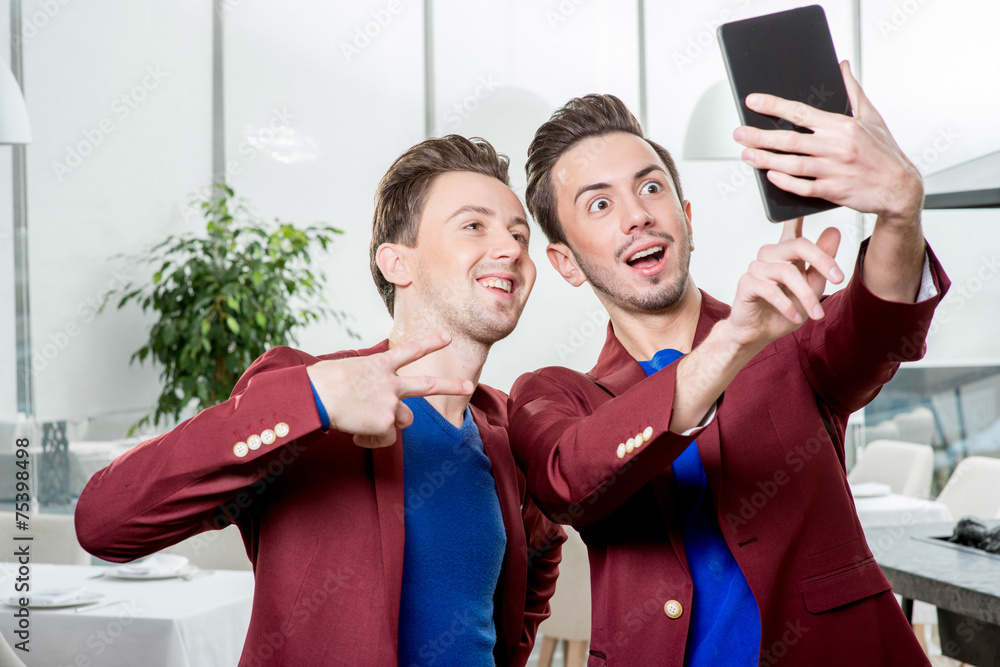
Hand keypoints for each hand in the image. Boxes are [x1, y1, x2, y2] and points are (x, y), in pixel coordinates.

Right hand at [306, 332, 473, 447]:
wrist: (315, 396)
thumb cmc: (320, 384)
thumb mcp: (345, 371)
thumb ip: (364, 380)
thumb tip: (364, 397)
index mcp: (379, 365)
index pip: (410, 351)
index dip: (430, 343)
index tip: (447, 337)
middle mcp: (391, 383)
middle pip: (427, 386)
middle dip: (450, 386)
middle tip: (468, 386)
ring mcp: (391, 403)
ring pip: (403, 420)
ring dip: (388, 424)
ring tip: (364, 423)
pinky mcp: (386, 423)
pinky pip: (385, 438)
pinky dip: (372, 439)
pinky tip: (356, 433)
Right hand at [726, 218, 842, 348]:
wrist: (759, 334)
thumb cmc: (783, 310)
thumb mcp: (812, 287)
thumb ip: (822, 262)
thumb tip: (834, 232)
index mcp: (785, 254)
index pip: (792, 228)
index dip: (799, 214)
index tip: (809, 201)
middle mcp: (769, 256)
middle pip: (798, 245)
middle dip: (822, 261)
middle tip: (838, 279)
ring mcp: (756, 268)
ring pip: (787, 272)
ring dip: (806, 296)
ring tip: (816, 314)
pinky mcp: (746, 284)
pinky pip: (770, 290)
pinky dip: (787, 306)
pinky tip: (796, 316)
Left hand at [734, 61, 922, 224]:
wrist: (900, 187)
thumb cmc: (884, 152)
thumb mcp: (871, 117)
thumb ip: (852, 91)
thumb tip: (841, 66)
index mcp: (842, 126)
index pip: (800, 112)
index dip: (773, 106)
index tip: (752, 101)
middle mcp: (836, 147)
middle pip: (789, 140)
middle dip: (759, 136)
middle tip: (738, 133)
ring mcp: (834, 170)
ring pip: (792, 164)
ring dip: (765, 160)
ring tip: (746, 155)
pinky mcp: (834, 191)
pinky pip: (803, 187)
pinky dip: (785, 182)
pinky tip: (769, 176)